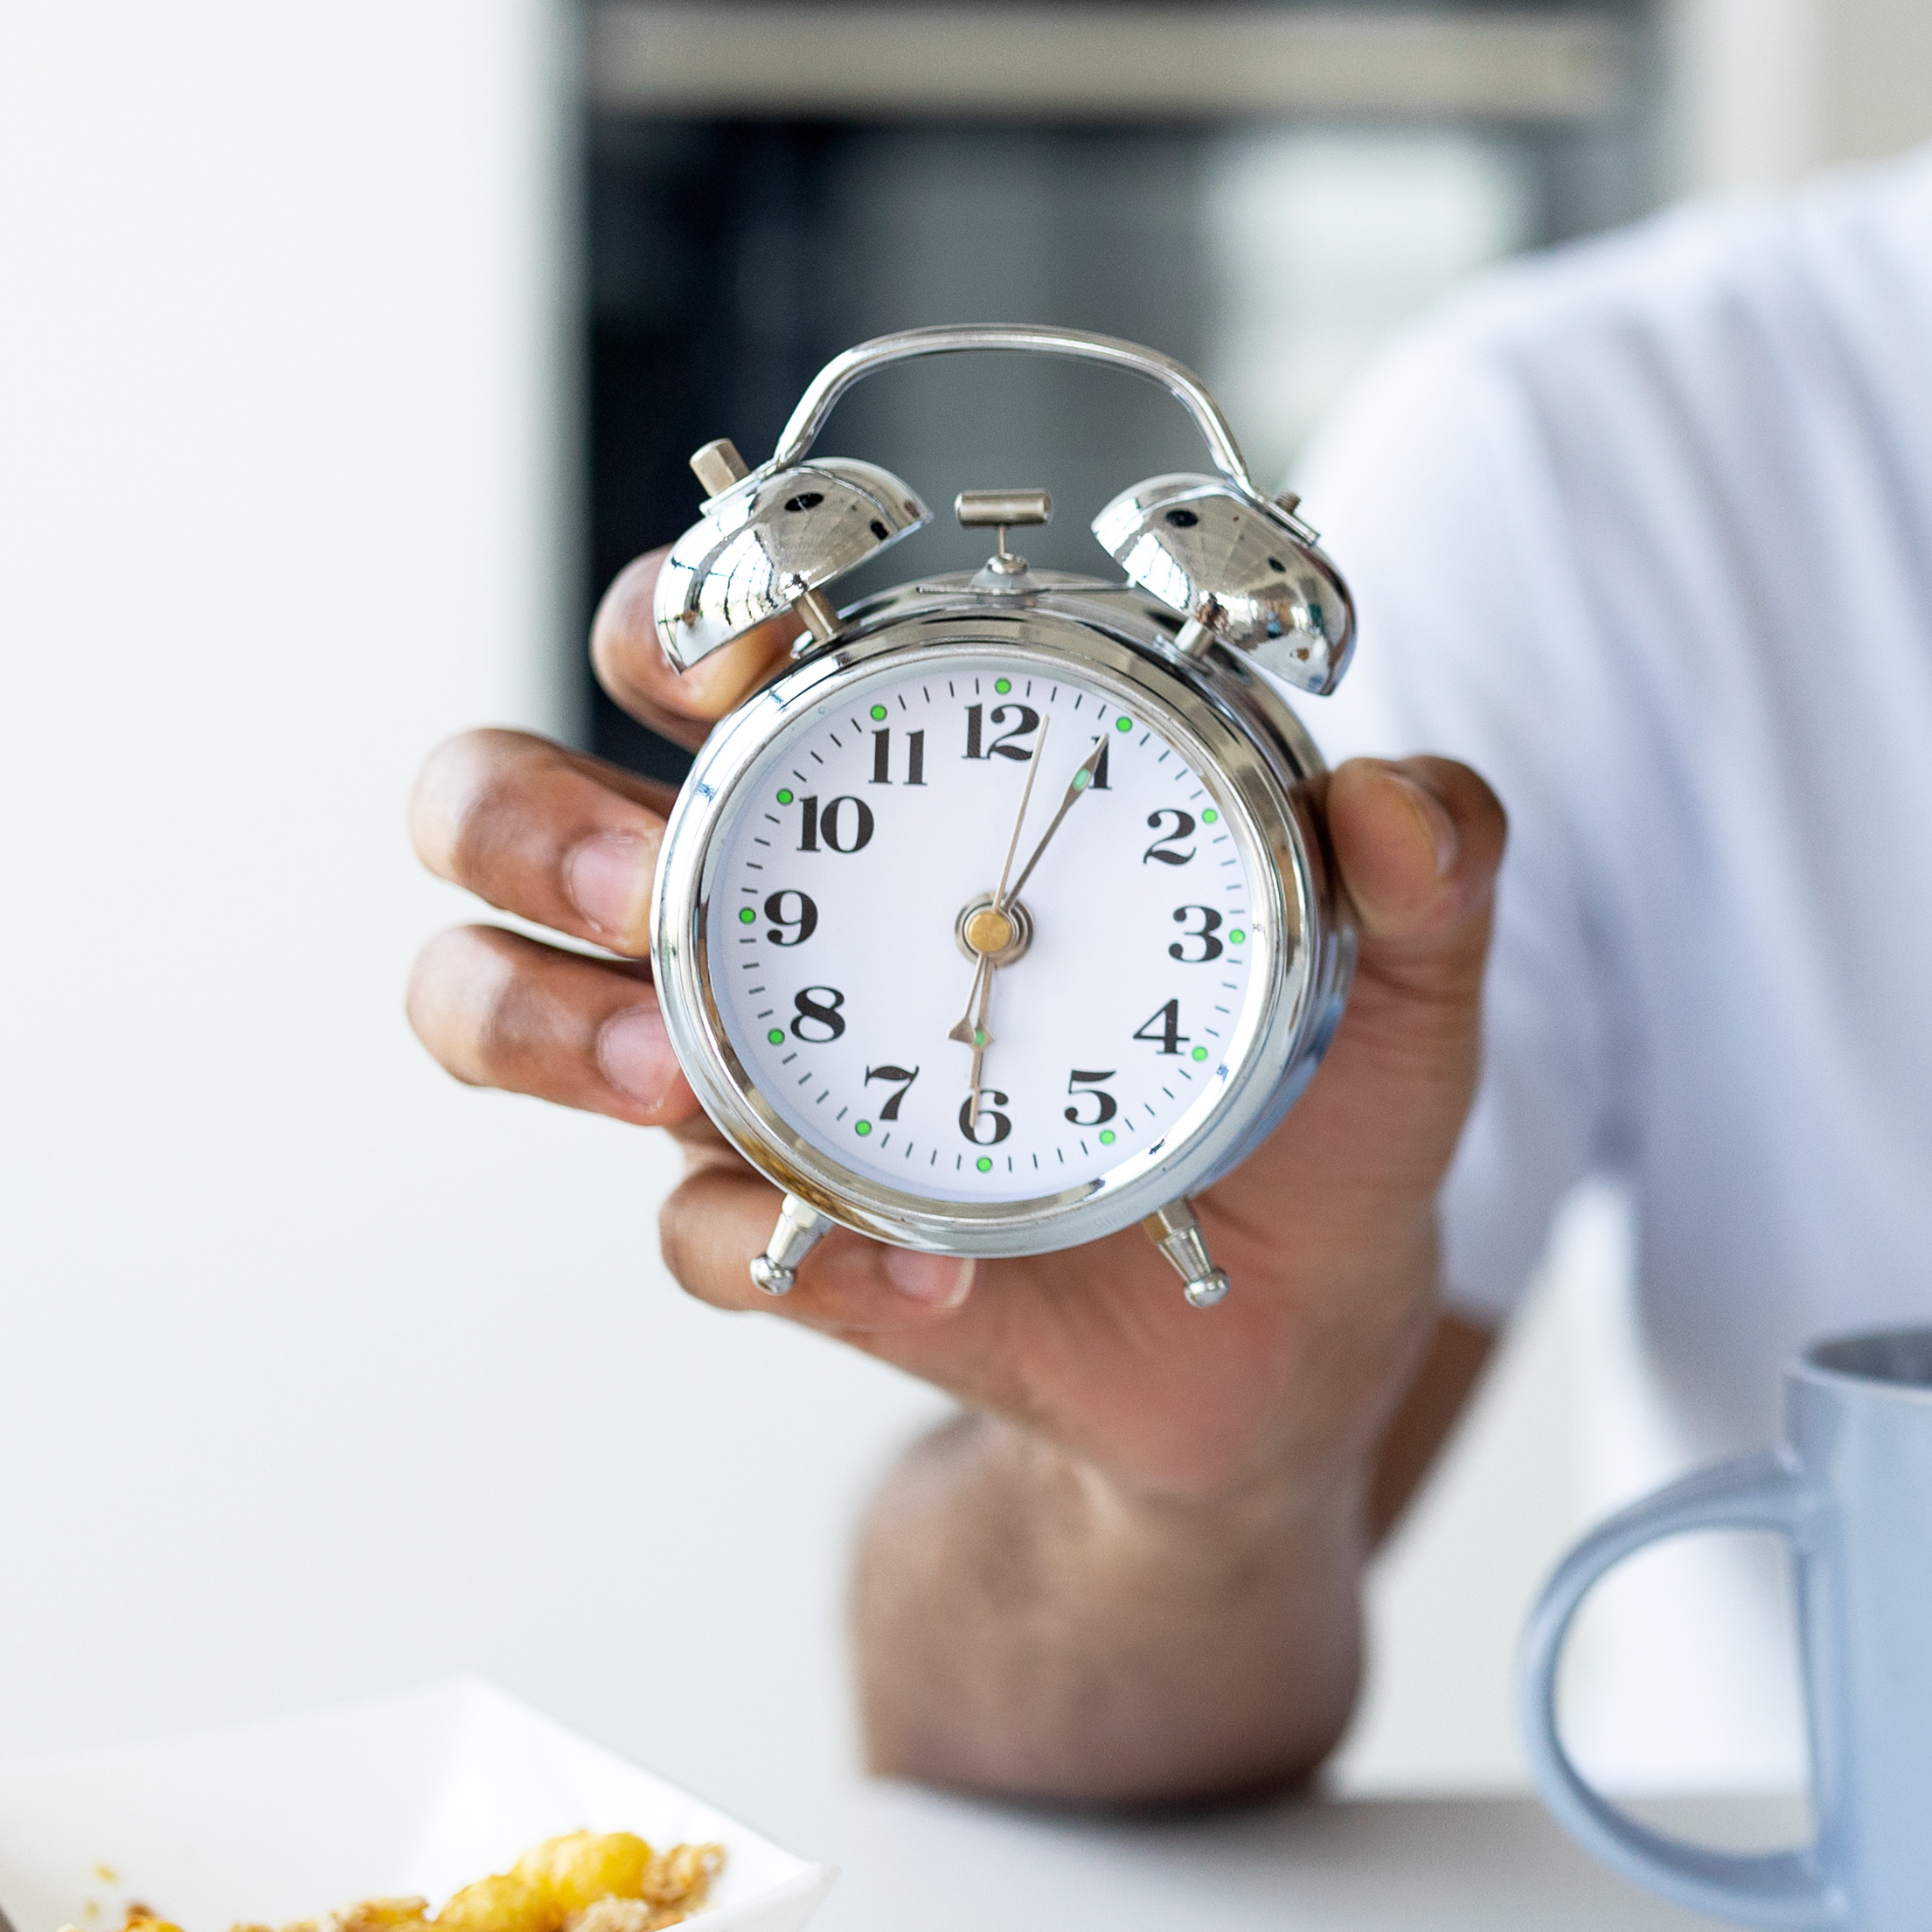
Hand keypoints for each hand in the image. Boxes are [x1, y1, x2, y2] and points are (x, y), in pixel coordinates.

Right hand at [401, 554, 1509, 1520]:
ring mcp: (749, 1075)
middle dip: (518, 818)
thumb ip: (1433, 869)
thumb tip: (1406, 802)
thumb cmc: (1317, 1103)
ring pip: (498, 1005)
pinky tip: (919, 1273)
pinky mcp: (791, 1239)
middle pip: (507, 805)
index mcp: (892, 783)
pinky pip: (701, 1239)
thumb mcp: (1407, 978)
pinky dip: (791, 1253)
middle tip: (639, 872)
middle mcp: (769, 907)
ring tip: (668, 1073)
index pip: (702, 637)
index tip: (746, 627)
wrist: (1303, 1328)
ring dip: (539, 1023)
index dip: (679, 604)